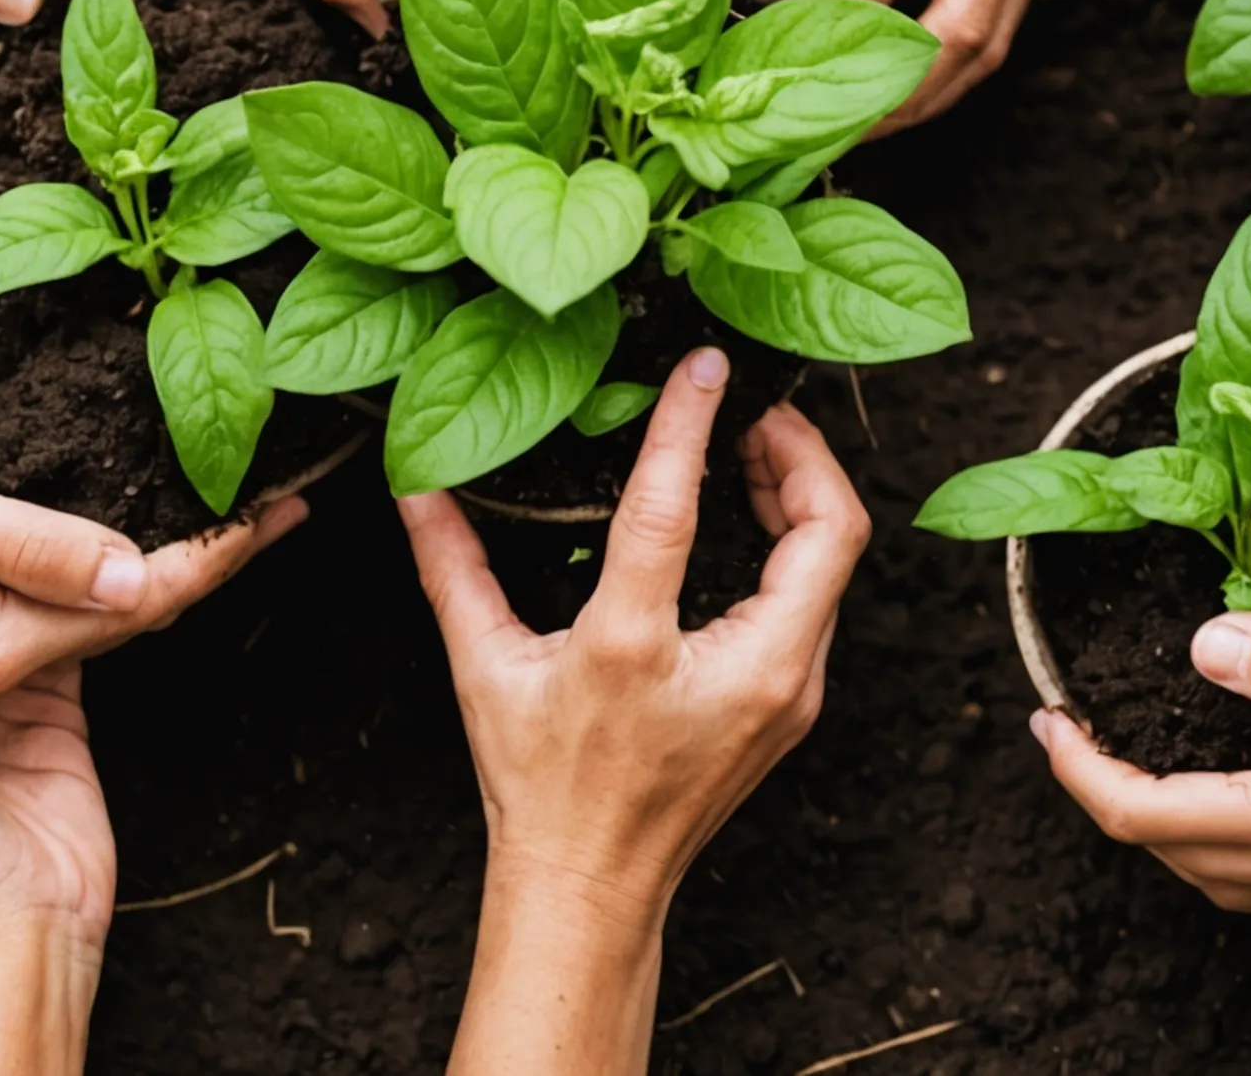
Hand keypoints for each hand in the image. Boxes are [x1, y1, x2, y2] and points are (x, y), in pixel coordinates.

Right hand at [0, 399, 308, 690]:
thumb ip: (26, 549)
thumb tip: (133, 577)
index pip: (133, 604)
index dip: (213, 557)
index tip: (284, 510)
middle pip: (125, 609)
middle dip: (207, 557)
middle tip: (293, 496)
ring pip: (94, 603)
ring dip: (167, 559)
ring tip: (245, 505)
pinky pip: (49, 594)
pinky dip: (103, 561)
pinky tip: (141, 526)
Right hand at [400, 351, 868, 911]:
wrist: (593, 886)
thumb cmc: (539, 784)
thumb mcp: (485, 667)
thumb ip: (452, 566)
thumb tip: (415, 483)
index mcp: (639, 649)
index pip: (675, 508)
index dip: (690, 424)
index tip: (701, 365)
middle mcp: (739, 671)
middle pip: (828, 529)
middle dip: (799, 450)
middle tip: (754, 407)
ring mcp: (784, 692)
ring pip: (835, 566)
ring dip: (803, 494)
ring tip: (752, 447)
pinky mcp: (795, 704)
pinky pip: (821, 601)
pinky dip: (799, 545)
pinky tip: (754, 517)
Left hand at [726, 0, 1080, 130]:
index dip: (836, 18)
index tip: (774, 55)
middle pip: (961, 27)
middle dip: (890, 94)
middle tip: (819, 129)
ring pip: (993, 40)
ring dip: (926, 96)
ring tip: (855, 126)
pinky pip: (1006, 15)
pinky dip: (953, 62)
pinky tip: (900, 80)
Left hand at [1036, 612, 1250, 919]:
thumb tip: (1205, 645)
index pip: (1151, 816)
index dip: (1082, 770)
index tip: (1050, 717)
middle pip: (1169, 853)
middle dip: (1105, 793)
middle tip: (1071, 728)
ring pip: (1211, 871)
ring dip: (1155, 818)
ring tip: (1124, 754)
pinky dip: (1212, 832)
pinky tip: (1217, 785)